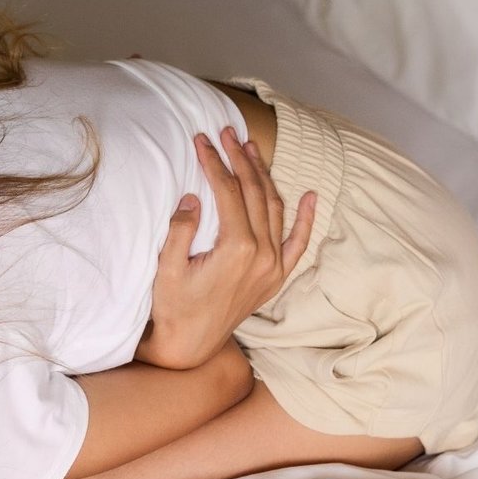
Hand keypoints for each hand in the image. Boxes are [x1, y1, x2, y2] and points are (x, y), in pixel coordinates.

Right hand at [134, 127, 316, 369]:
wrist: (189, 346)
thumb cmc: (174, 308)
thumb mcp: (166, 268)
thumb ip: (180, 230)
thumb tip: (193, 197)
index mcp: (238, 249)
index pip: (228, 191)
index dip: (214, 162)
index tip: (201, 140)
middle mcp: (263, 255)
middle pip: (254, 193)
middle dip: (240, 159)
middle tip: (226, 132)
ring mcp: (273, 267)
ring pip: (275, 208)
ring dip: (264, 175)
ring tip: (251, 148)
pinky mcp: (275, 277)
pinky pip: (298, 243)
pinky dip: (306, 219)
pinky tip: (310, 195)